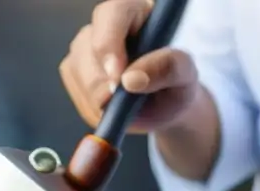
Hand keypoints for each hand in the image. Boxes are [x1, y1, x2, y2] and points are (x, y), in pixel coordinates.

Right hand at [59, 0, 199, 132]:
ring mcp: (84, 46)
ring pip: (79, 74)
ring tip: (128, 105)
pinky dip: (95, 110)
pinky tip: (115, 109)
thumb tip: (131, 79)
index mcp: (134, 11)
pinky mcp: (74, 69)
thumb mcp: (185, 75)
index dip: (110, 45)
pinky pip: (78, 94)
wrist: (165, 106)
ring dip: (102, 100)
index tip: (118, 77)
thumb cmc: (176, 83)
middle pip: (89, 48)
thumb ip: (168, 69)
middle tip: (127, 102)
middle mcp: (104, 23)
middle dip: (106, 83)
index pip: (112, 15)